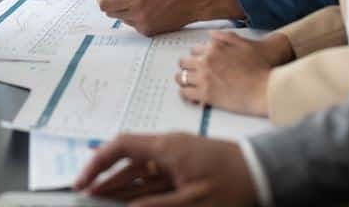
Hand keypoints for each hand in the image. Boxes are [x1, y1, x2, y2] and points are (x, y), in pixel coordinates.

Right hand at [74, 132, 256, 205]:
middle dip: (104, 177)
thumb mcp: (193, 201)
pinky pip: (154, 175)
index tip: (83, 182)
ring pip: (138, 169)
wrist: (265, 172)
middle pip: (126, 159)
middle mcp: (167, 147)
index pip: (121, 147)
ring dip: (119, 184)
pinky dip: (138, 186)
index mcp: (167, 148)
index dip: (98, 163)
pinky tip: (128, 199)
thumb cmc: (233, 184)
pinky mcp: (184, 165)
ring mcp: (175, 156)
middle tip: (85, 196)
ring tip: (100, 199)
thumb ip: (156, 206)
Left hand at [96, 0, 201, 35]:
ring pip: (121, 18)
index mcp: (135, 1)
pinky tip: (146, 6)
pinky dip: (134, 15)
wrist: (193, 0)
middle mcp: (138, 17)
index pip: (104, 4)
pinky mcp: (150, 33)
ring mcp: (144, 27)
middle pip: (111, 12)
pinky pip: (133, 24)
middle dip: (110, 1)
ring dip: (122, 8)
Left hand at [176, 31, 293, 115]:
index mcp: (214, 48)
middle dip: (186, 67)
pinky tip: (189, 94)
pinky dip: (185, 94)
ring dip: (183, 80)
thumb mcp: (243, 43)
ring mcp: (204, 78)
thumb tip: (211, 34)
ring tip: (186, 83)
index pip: (194, 50)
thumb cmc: (258, 67)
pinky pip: (185, 93)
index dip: (196, 57)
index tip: (197, 62)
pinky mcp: (205, 94)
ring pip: (181, 78)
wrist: (264, 88)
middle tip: (188, 72)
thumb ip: (225, 37)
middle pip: (184, 63)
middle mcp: (206, 61)